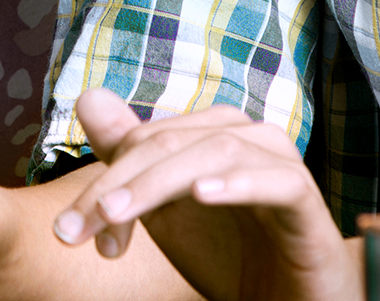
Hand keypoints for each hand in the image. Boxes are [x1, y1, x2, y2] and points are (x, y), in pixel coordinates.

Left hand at [52, 90, 358, 300]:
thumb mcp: (166, 211)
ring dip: (158, 183)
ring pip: (215, 151)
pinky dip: (238, 183)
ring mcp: (279, 162)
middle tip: (77, 229)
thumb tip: (88, 98)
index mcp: (209, 132)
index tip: (72, 232)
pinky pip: (277, 180)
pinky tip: (203, 194)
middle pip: (170, 142)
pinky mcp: (306, 197)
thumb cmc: (230, 253)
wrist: (289, 297)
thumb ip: (128, 156)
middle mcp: (245, 135)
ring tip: (118, 214)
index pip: (142, 140)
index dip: (103, 182)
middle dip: (118, 185)